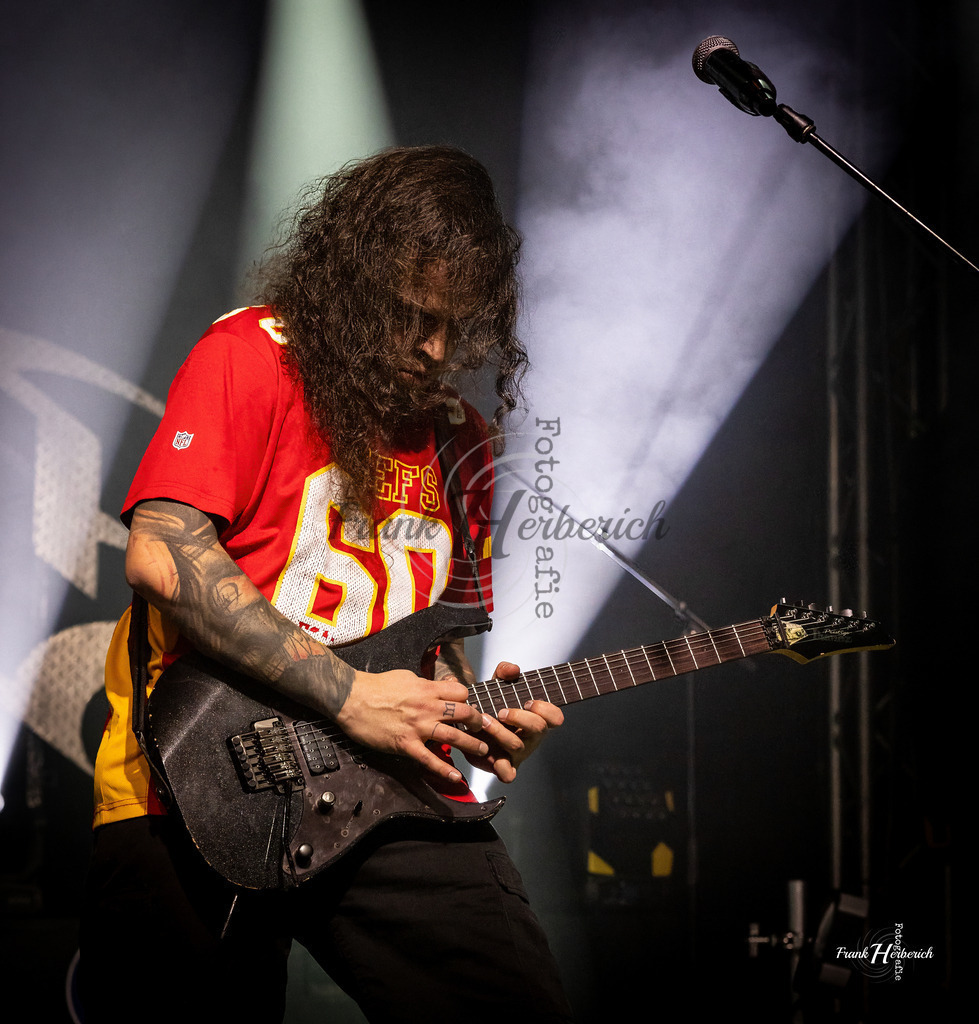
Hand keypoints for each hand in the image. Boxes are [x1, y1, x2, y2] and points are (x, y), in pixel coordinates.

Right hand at [334, 668, 491, 782]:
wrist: (351, 698)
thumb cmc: (376, 686)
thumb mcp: (406, 676)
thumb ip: (425, 684)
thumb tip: (437, 686)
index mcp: (427, 689)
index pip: (461, 692)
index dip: (468, 699)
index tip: (469, 707)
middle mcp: (427, 707)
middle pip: (464, 713)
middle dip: (479, 721)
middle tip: (485, 729)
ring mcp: (418, 727)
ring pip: (454, 736)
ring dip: (471, 744)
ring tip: (482, 750)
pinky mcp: (406, 744)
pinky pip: (430, 759)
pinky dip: (445, 770)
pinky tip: (457, 778)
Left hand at [466, 661, 564, 782]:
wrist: (473, 728)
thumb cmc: (492, 706)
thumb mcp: (497, 686)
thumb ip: (505, 672)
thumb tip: (513, 669)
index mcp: (536, 717)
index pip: (555, 716)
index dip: (546, 709)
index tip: (528, 700)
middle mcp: (532, 736)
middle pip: (539, 728)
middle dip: (520, 718)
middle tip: (501, 712)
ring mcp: (519, 752)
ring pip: (517, 745)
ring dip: (499, 731)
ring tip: (483, 721)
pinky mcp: (504, 766)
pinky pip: (508, 774)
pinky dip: (501, 767)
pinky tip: (488, 753)